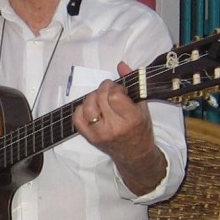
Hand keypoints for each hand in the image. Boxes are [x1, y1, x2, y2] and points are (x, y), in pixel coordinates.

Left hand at [71, 62, 165, 195]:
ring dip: (92, 97)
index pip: (114, 96)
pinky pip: (77, 119)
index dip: (114, 88)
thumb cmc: (140, 130)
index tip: (119, 89)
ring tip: (100, 98)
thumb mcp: (142, 107)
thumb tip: (121, 64)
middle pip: (100, 99)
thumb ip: (132, 83)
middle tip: (108, 90)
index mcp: (131, 119)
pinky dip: (81, 109)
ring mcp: (100, 134)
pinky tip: (90, 108)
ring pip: (88, 108)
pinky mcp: (90, 138)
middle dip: (103, 88)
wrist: (134, 155)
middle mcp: (114, 128)